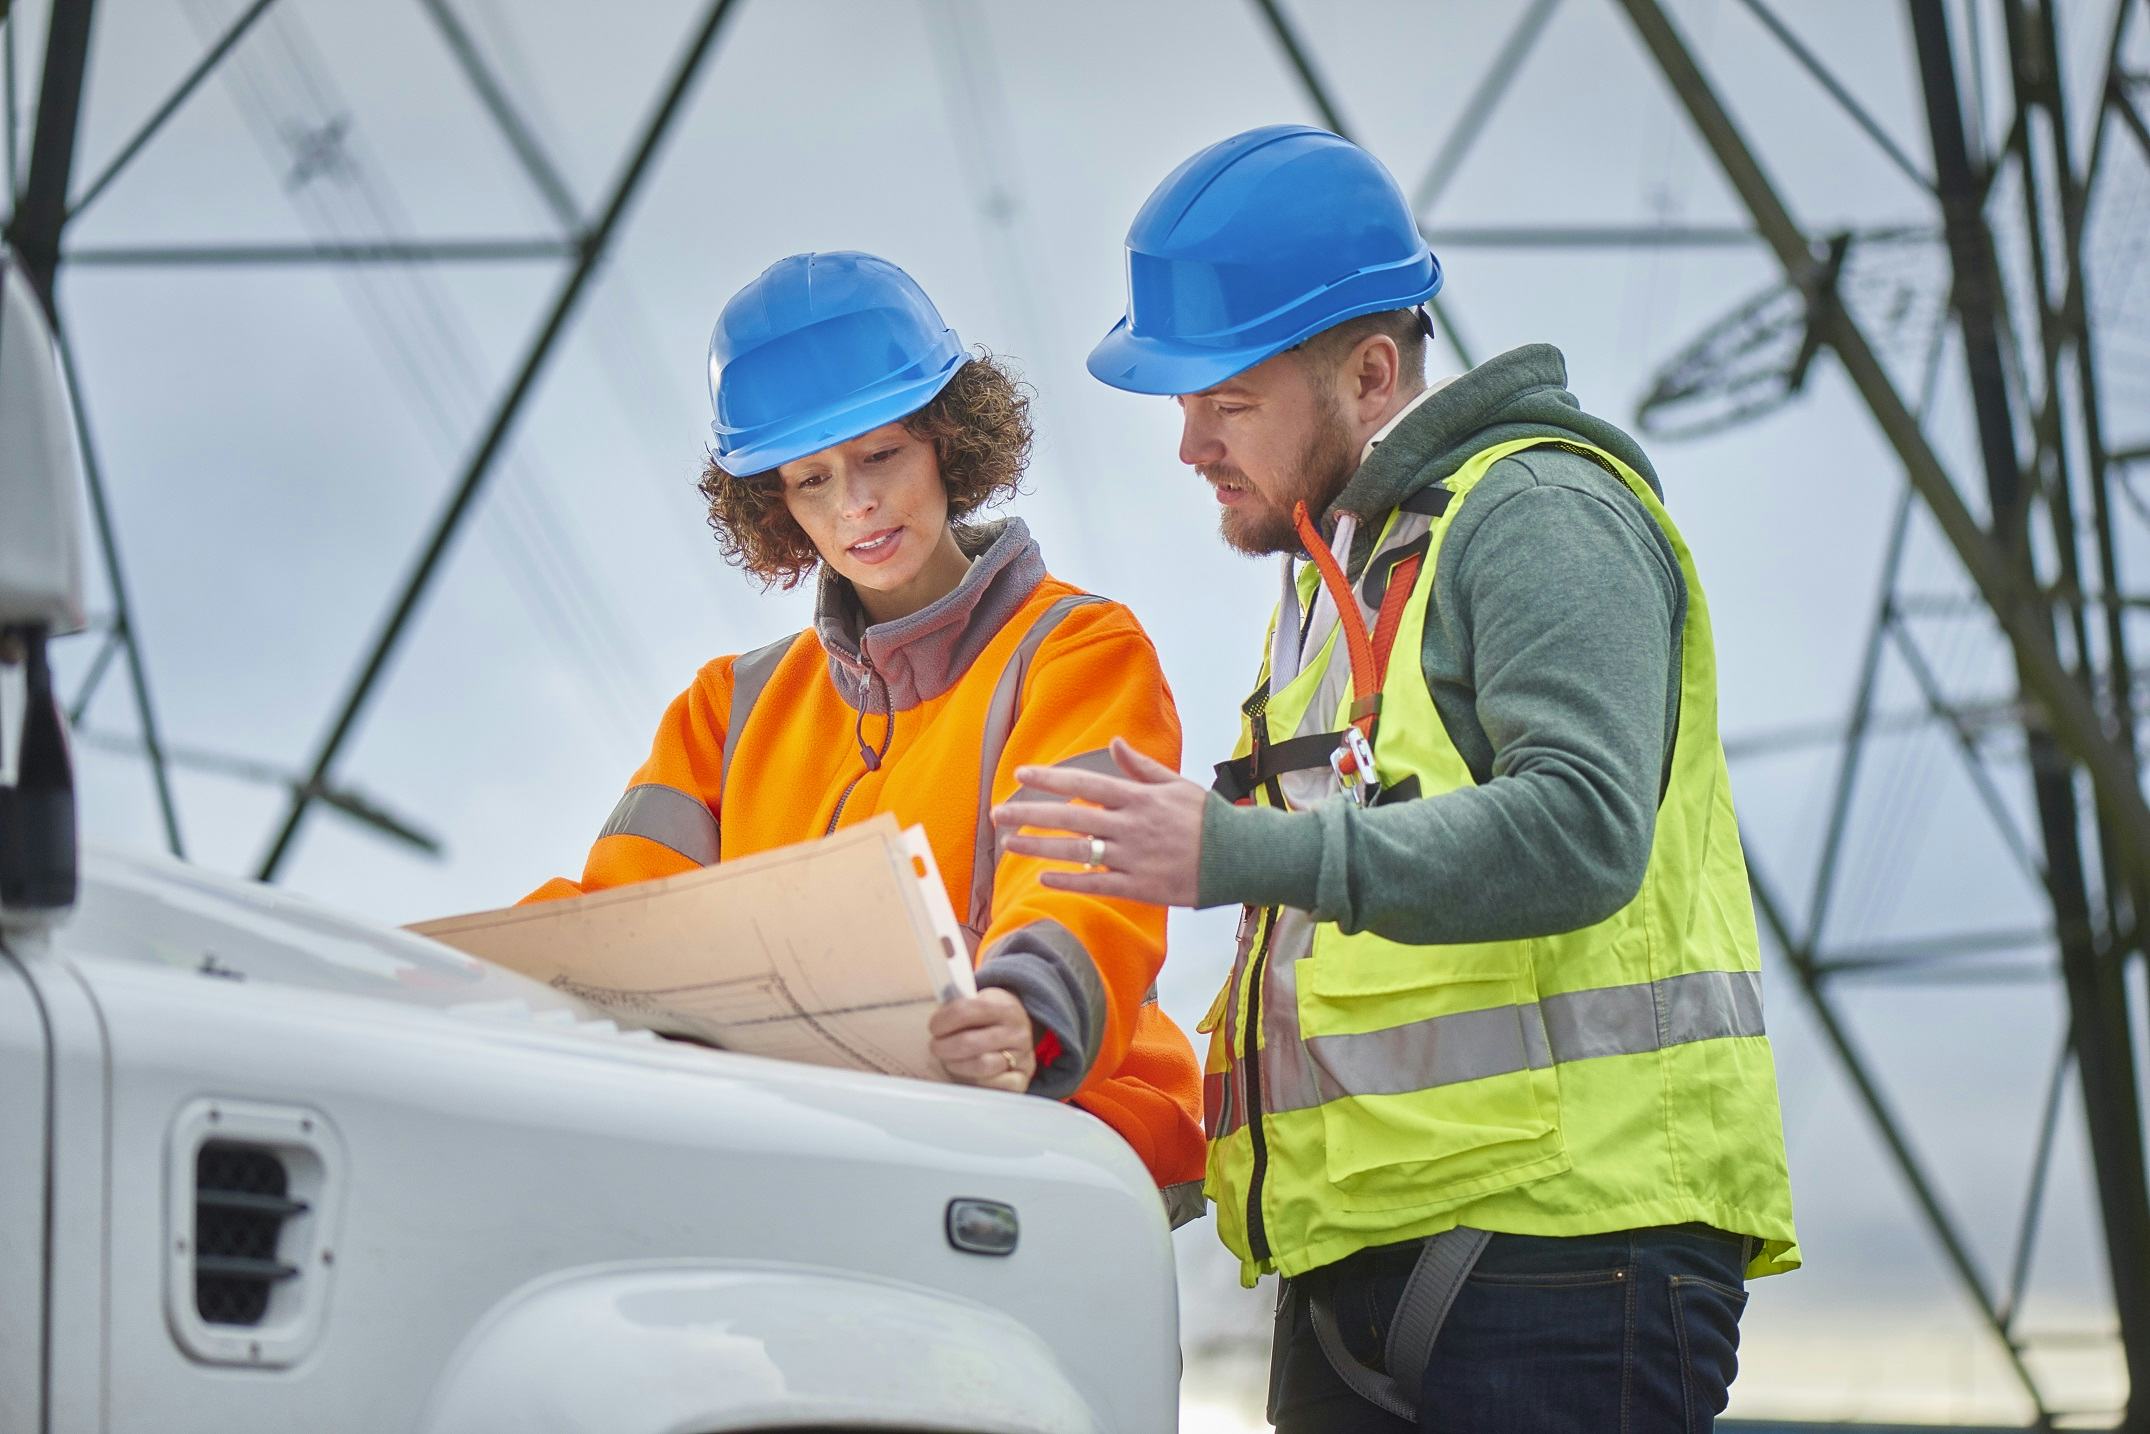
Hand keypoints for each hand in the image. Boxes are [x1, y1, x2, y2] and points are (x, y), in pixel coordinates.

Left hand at [930, 987, 1035, 1091]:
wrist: (1019, 1034)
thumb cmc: (989, 1020)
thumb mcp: (979, 1003)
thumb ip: (958, 1006)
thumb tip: (937, 1015)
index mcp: (1005, 1008)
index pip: (965, 1011)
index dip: (942, 1020)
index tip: (934, 1027)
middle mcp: (1018, 1033)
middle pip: (969, 1042)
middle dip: (944, 1047)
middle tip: (936, 1047)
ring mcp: (1023, 1058)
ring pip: (980, 1065)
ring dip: (956, 1065)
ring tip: (950, 1060)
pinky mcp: (1021, 1080)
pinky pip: (992, 1086)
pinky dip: (975, 1081)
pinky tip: (968, 1074)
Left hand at [988, 737, 1205, 907]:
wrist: (1242, 857)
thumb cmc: (1209, 818)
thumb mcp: (1177, 785)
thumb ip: (1141, 767)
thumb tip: (1114, 743)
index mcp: (1139, 797)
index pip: (1085, 784)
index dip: (1050, 779)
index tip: (1020, 774)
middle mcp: (1131, 825)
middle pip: (1070, 818)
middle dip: (1030, 815)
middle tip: (997, 815)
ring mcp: (1134, 857)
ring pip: (1077, 852)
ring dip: (1039, 848)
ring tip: (1010, 844)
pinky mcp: (1141, 887)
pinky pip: (1097, 883)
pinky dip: (1069, 881)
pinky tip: (1043, 878)